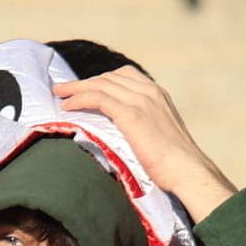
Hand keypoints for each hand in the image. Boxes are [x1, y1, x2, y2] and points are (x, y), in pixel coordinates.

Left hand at [52, 67, 236, 222]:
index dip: (101, 80)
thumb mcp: (160, 135)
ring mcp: (140, 101)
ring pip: (100, 84)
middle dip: (84, 82)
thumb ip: (146, 126)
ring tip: (59, 94)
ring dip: (76, 88)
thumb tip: (129, 134)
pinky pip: (98, 98)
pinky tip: (68, 106)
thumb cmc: (175, 163)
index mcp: (158, 94)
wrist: (186, 170)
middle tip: (63, 89)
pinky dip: (80, 99)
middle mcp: (149, 92)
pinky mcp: (131, 114)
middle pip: (108, 77)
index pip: (124, 76)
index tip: (85, 88)